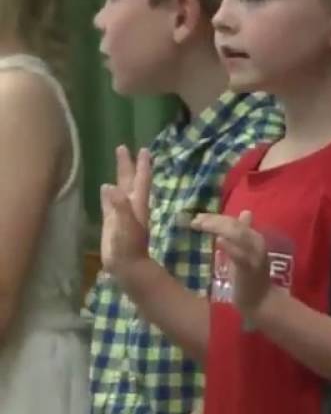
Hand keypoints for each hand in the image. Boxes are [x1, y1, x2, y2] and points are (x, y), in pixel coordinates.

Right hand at [100, 145, 152, 275]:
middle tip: (123, 147)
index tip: (142, 149)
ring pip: (121, 189)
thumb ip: (118, 206)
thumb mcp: (125, 224)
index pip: (140, 179)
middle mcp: (131, 205)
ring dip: (120, 176)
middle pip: (130, 180)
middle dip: (127, 164)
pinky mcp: (112, 222)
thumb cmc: (129, 246)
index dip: (141, 165)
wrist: (128, 266)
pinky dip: (108, 193)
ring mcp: (122, 213)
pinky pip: (110, 202)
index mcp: (137, 203)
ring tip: (118, 162)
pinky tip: (105, 187)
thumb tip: (108, 186)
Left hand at [191, 211, 269, 317]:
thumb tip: (245, 212)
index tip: (198, 216)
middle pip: (235, 225)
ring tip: (201, 224)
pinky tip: (218, 241)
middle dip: (214, 220)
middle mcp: (256, 243)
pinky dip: (229, 246)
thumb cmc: (251, 278)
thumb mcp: (246, 252)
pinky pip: (240, 255)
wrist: (262, 301)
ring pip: (238, 235)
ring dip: (218, 228)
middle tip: (195, 220)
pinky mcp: (250, 269)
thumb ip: (243, 234)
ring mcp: (254, 255)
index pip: (234, 222)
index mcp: (254, 238)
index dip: (216, 217)